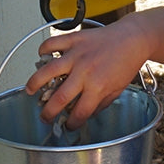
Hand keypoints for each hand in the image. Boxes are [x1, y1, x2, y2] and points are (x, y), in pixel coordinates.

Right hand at [25, 18, 148, 128]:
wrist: (133, 39)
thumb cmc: (127, 62)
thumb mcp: (118, 90)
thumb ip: (101, 103)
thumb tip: (86, 113)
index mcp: (98, 87)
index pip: (79, 113)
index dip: (72, 123)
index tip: (68, 125)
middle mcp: (85, 72)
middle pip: (59, 98)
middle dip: (48, 113)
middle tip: (44, 116)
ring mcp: (77, 54)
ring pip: (47, 71)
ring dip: (35, 84)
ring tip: (29, 90)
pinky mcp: (74, 39)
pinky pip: (51, 44)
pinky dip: (43, 50)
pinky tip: (41, 58)